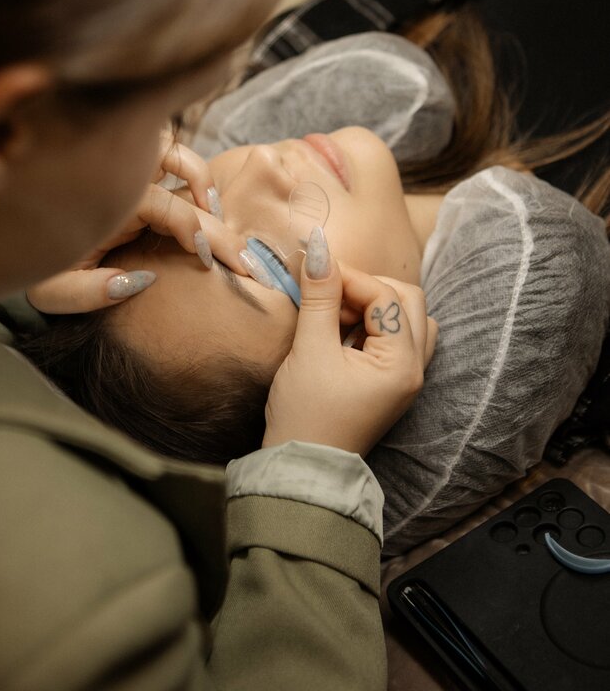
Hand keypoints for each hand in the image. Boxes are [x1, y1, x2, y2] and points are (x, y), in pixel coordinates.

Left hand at [27, 133, 244, 313]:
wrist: (4, 236)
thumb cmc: (30, 262)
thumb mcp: (50, 291)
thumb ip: (90, 292)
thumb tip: (140, 281)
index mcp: (108, 201)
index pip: (170, 208)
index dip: (198, 233)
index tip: (212, 261)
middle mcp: (118, 176)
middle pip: (184, 183)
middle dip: (218, 222)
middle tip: (244, 258)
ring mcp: (122, 167)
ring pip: (173, 150)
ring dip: (202, 176)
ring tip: (220, 212)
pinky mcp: (124, 169)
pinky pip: (162, 150)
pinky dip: (185, 164)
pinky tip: (201, 195)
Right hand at [263, 228, 436, 456]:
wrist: (303, 470)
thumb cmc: (305, 415)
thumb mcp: (309, 350)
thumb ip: (319, 297)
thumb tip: (319, 249)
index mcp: (402, 363)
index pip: (384, 296)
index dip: (349, 277)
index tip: (314, 272)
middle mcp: (415, 369)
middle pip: (408, 300)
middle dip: (368, 287)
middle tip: (330, 294)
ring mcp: (407, 378)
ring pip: (408, 318)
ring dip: (375, 305)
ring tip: (337, 315)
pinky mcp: (393, 383)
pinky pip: (397, 338)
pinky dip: (374, 325)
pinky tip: (343, 332)